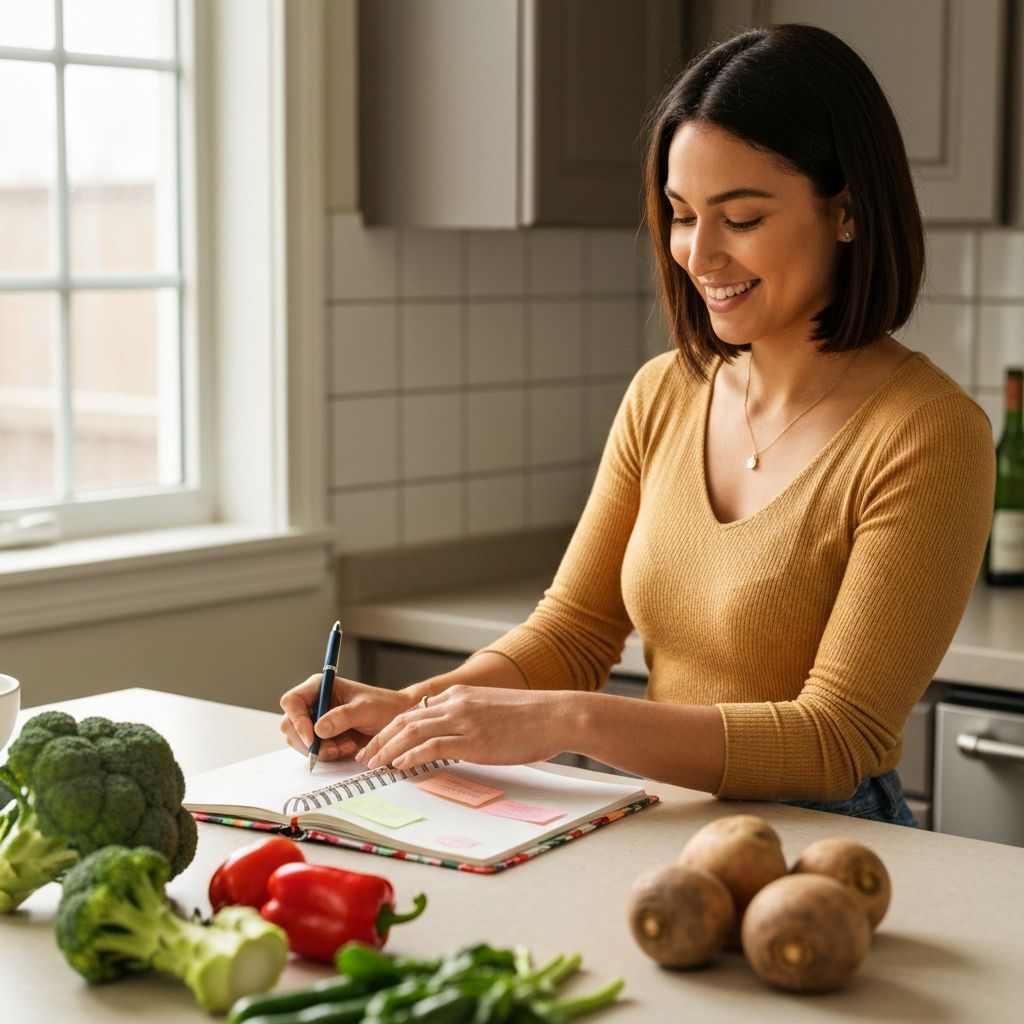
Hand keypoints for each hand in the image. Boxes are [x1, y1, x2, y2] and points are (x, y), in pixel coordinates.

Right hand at [279, 675, 415, 761]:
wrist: (396, 721)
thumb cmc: (383, 707)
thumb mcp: (365, 709)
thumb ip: (342, 717)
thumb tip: (318, 729)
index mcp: (320, 687)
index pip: (292, 701)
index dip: (297, 720)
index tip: (313, 737)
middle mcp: (314, 703)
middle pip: (290, 725)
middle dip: (311, 741)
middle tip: (335, 748)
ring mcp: (315, 721)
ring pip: (300, 742)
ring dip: (322, 749)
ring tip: (348, 745)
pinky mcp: (321, 738)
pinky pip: (313, 752)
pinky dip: (328, 754)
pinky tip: (348, 747)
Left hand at [355, 685, 566, 769]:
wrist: (554, 715)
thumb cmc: (530, 717)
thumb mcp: (492, 709)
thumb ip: (470, 717)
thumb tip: (456, 736)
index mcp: (460, 695)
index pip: (415, 711)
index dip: (392, 728)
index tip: (379, 742)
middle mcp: (456, 703)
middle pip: (405, 719)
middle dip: (381, 738)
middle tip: (365, 755)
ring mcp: (464, 721)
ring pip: (412, 732)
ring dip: (388, 749)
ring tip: (373, 764)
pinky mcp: (473, 740)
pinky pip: (431, 746)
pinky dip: (410, 755)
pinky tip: (399, 765)